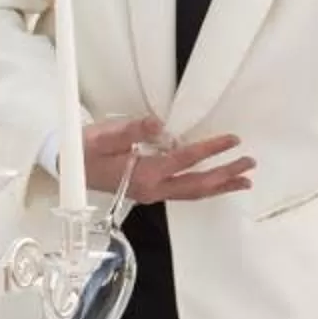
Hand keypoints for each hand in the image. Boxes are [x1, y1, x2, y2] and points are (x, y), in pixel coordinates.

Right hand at [83, 115, 255, 204]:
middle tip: (249, 163)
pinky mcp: (151, 192)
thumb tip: (159, 124)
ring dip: (220, 185)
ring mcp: (153, 194)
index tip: (232, 140)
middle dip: (226, 174)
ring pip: (194, 193)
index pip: (184, 160)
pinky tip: (217, 183)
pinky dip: (205, 188)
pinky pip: (185, 193)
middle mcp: (153, 189)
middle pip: (198, 184)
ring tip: (244, 179)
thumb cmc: (84, 150)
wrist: (68, 170)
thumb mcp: (104, 136)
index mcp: (144, 175)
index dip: (209, 149)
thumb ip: (132, 131)